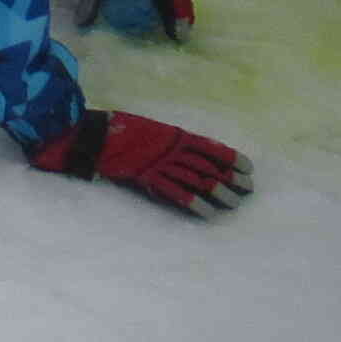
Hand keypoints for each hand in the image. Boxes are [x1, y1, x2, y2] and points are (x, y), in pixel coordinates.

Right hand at [26, 109, 252, 216]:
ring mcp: (159, 164)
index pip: (211, 147)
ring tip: (234, 203)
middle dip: (230, 178)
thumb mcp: (150, 128)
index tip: (249, 169)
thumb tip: (188, 149)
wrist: (91, 135)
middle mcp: (171, 149)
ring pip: (195, 179)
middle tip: (248, 189)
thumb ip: (169, 139)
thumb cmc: (118, 128)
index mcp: (174, 134)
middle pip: (208, 165)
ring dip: (217, 192)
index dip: (231, 158)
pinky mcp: (146, 177)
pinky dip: (192, 203)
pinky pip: (174, 192)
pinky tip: (207, 213)